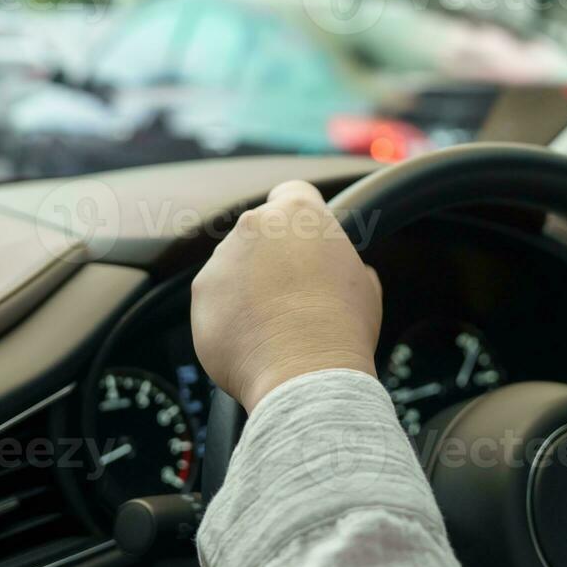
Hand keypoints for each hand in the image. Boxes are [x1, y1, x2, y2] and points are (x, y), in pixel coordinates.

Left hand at [191, 181, 382, 413]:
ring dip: (247, 286)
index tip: (302, 239)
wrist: (306, 373)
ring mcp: (223, 257)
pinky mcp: (202, 292)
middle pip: (260, 231)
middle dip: (271, 257)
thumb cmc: (342, 329)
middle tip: (293, 294)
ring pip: (234, 265)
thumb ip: (346, 265)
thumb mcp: (364, 286)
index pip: (292, 192)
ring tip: (273, 324)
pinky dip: (228, 315)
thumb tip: (348, 272)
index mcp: (300, 214)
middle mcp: (255, 225)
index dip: (299, 217)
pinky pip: (216, 298)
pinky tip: (252, 339)